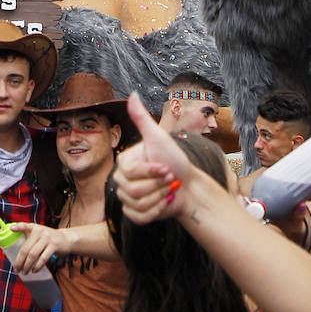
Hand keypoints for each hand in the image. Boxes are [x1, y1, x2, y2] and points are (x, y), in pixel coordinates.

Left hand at [11, 222, 61, 273]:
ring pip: (33, 255)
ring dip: (27, 266)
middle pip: (26, 249)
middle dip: (19, 261)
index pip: (25, 226)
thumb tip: (14, 250)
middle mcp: (40, 232)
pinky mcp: (54, 246)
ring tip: (24, 272)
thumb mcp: (39, 234)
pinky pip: (43, 258)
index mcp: (34, 228)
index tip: (11, 229)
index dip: (18, 227)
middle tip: (16, 269)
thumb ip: (29, 238)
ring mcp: (47, 238)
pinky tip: (34, 270)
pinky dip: (37, 266)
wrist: (66, 238)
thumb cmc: (48, 238)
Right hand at [112, 93, 194, 222]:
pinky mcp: (135, 214)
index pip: (130, 174)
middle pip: (133, 191)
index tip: (166, 167)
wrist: (189, 185)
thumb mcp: (158, 138)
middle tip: (169, 178)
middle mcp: (121, 181)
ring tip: (169, 189)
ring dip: (160, 197)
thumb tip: (132, 94)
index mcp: (124, 163)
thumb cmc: (176, 160)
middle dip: (158, 185)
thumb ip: (142, 118)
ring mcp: (127, 199)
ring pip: (137, 205)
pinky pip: (139, 217)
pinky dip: (158, 211)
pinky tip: (166, 202)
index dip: (152, 172)